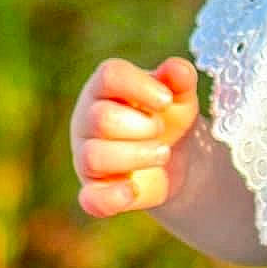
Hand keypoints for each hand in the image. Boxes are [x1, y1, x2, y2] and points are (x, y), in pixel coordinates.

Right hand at [71, 56, 200, 216]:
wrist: (177, 159)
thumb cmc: (169, 116)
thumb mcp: (180, 96)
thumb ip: (180, 79)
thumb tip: (177, 69)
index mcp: (105, 88)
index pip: (109, 75)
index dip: (141, 87)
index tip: (166, 101)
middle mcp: (87, 120)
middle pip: (101, 119)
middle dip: (143, 127)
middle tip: (162, 131)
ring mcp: (86, 156)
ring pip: (94, 157)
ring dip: (136, 156)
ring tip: (163, 154)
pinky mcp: (95, 191)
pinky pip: (91, 199)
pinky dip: (113, 198)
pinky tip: (135, 189)